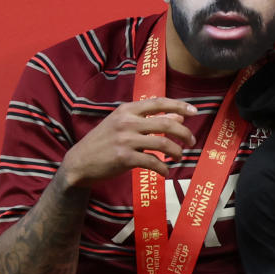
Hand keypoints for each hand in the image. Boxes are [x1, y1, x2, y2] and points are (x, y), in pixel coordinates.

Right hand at [60, 97, 198, 186]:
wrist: (79, 163)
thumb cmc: (104, 142)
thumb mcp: (124, 125)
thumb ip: (149, 120)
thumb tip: (179, 118)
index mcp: (127, 110)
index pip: (158, 102)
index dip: (179, 106)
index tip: (195, 112)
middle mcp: (126, 122)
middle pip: (166, 123)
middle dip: (184, 133)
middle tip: (191, 141)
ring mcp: (125, 140)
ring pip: (163, 143)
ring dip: (176, 151)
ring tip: (178, 157)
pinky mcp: (124, 158)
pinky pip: (153, 162)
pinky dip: (163, 168)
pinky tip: (165, 171)